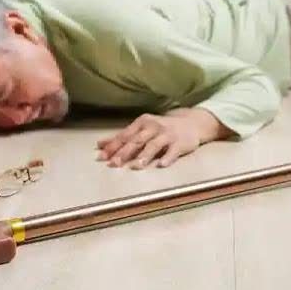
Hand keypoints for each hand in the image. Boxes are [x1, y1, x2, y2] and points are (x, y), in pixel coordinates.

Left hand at [96, 109, 231, 168]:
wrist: (191, 123)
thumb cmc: (161, 128)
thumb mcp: (141, 128)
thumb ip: (122, 137)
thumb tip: (99, 145)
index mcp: (142, 122)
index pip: (125, 136)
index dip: (113, 146)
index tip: (102, 157)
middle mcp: (154, 126)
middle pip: (137, 141)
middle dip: (125, 153)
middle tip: (114, 163)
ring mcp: (168, 134)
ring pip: (154, 145)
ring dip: (144, 156)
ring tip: (136, 166)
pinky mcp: (181, 143)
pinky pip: (173, 151)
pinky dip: (167, 157)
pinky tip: (161, 165)